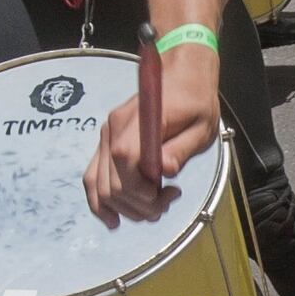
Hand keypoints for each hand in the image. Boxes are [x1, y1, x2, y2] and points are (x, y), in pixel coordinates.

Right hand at [84, 76, 217, 225]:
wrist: (182, 76)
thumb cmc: (195, 101)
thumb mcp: (201, 126)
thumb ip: (181, 149)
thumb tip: (165, 171)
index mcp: (137, 120)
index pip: (124, 160)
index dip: (141, 188)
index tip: (167, 194)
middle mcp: (113, 129)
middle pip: (112, 182)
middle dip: (139, 205)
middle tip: (167, 201)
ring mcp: (106, 137)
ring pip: (100, 186)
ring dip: (126, 208)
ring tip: (155, 205)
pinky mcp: (106, 144)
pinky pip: (93, 178)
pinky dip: (100, 203)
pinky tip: (114, 219)